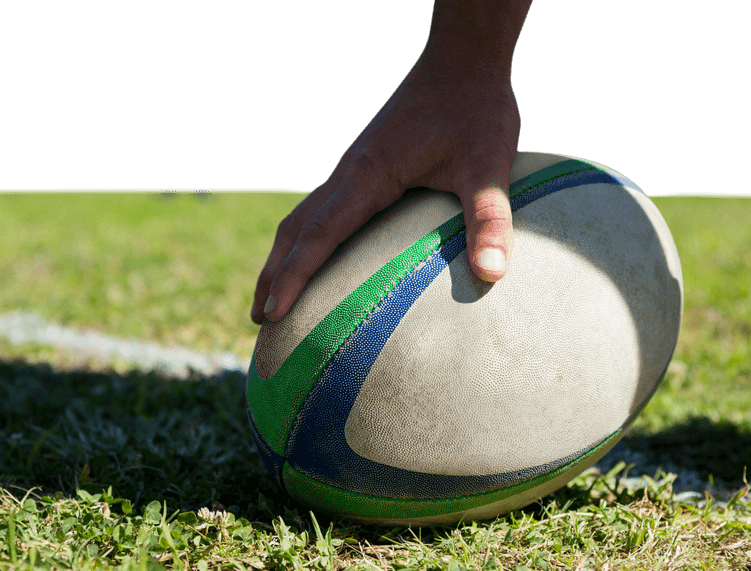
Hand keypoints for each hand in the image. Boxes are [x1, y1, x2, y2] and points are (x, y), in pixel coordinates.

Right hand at [251, 53, 521, 323]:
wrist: (464, 61)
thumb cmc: (477, 111)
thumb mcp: (489, 166)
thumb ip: (490, 219)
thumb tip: (493, 275)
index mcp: (367, 173)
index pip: (318, 233)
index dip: (293, 276)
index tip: (272, 314)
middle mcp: (348, 173)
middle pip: (293, 232)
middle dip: (272, 281)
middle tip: (258, 329)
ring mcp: (350, 171)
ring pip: (298, 221)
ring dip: (279, 263)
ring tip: (267, 308)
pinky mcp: (361, 170)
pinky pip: (318, 213)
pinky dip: (301, 245)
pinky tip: (310, 266)